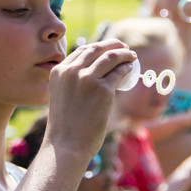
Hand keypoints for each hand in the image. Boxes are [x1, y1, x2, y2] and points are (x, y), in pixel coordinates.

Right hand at [46, 39, 135, 158]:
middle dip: (113, 45)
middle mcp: (72, 71)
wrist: (66, 145)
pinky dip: (127, 67)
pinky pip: (119, 73)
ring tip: (132, 56)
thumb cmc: (65, 126)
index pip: (82, 51)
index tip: (108, 48)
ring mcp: (87, 79)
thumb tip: (94, 73)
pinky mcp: (103, 90)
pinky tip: (131, 68)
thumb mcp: (62, 96)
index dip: (98, 47)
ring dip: (124, 54)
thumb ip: (72, 82)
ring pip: (110, 57)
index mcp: (58, 71)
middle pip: (97, 49)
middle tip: (124, 48)